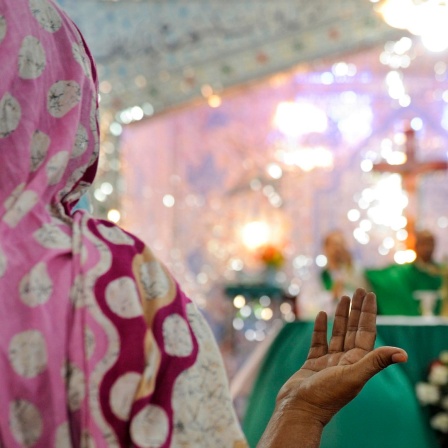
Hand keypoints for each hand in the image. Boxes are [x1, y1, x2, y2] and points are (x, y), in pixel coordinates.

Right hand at [258, 289, 407, 447]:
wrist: (299, 408)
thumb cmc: (327, 395)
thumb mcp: (353, 376)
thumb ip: (375, 362)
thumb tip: (403, 354)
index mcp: (358, 362)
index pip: (366, 332)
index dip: (369, 313)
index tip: (370, 295)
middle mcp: (346, 360)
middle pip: (354, 330)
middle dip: (357, 310)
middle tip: (358, 290)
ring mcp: (329, 361)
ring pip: (337, 333)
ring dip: (341, 315)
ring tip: (342, 297)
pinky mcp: (313, 363)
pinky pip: (318, 341)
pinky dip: (320, 328)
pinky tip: (321, 315)